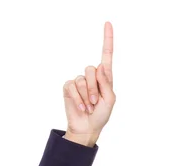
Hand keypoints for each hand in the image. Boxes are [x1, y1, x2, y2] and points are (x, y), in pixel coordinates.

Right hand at [62, 21, 115, 145]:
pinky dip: (78, 99)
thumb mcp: (110, 100)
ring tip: (90, 106)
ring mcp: (79, 81)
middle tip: (96, 103)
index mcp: (105, 77)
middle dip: (95, 88)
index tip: (108, 23)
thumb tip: (101, 67)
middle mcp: (92, 76)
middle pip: (92, 69)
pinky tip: (82, 107)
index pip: (106, 55)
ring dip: (87, 96)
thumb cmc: (101, 115)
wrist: (87, 127)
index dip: (107, 39)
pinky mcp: (69, 87)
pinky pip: (72, 86)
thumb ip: (107, 83)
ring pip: (83, 80)